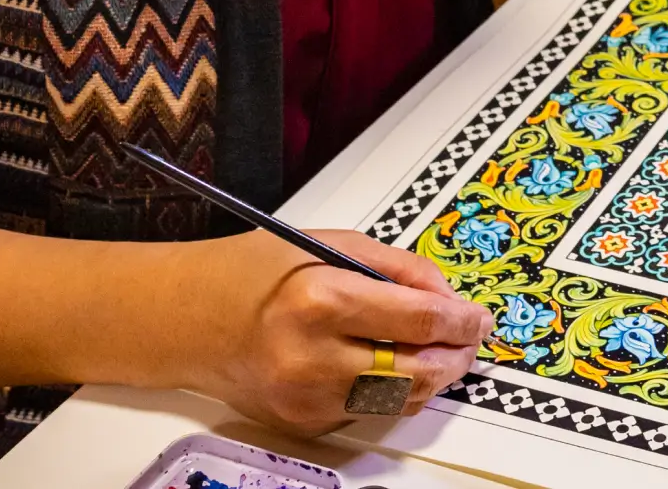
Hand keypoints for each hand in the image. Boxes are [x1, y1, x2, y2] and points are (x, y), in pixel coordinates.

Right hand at [181, 228, 492, 434]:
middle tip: (469, 339)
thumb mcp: (331, 244)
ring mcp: (304, 399)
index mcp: (320, 300)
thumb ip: (398, 269)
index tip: (480, 317)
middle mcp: (311, 357)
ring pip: (398, 401)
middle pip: (416, 371)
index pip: (418, 321)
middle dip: (455, 356)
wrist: (187, 319)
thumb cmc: (256, 272)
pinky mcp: (301, 423)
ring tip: (440, 353)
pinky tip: (393, 367)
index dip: (462, 321)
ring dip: (430, 378)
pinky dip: (390, 392)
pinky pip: (366, 413)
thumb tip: (450, 298)